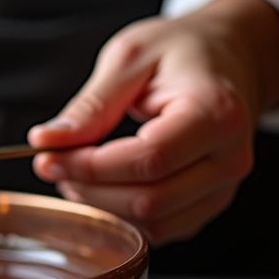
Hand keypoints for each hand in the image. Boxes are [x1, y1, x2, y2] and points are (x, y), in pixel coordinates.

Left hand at [29, 0, 278, 244]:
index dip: (90, 166)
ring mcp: (223, 187)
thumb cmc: (183, 50)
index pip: (148, 160)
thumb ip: (92, 104)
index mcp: (217, 113)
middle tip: (55, 165)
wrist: (231, 56)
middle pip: (150, 200)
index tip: (47, 156)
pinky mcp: (209, 205)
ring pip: (153, 222)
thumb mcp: (130, 57)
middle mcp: (230, 157)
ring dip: (102, 206)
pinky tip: (102, 186)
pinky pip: (160, 228)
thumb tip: (48, 140)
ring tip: (75, 173)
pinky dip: (122, 215)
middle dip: (90, 189)